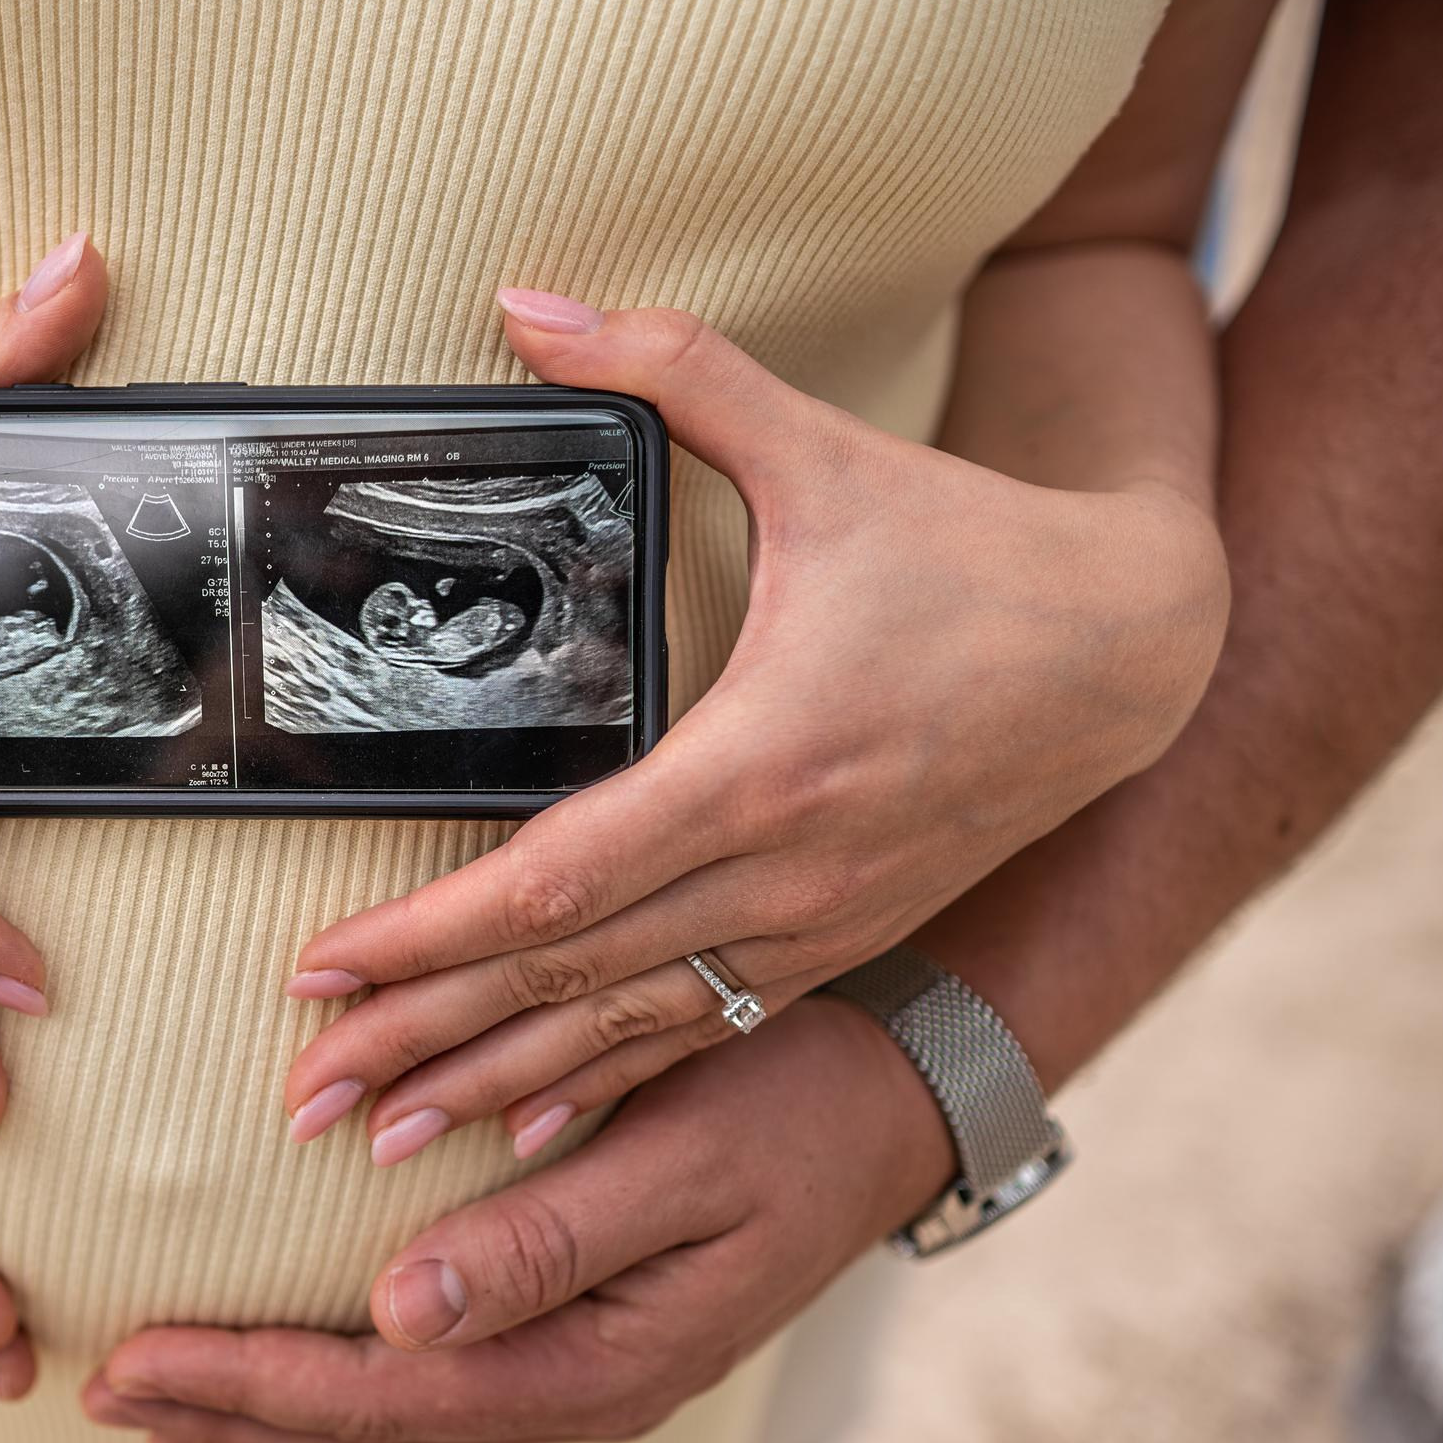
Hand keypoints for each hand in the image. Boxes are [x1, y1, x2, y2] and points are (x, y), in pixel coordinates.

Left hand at [88, 1000, 953, 1442]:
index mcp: (600, 1358)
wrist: (902, 1095)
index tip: (138, 1361)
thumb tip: (397, 1315)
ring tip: (165, 1405)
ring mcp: (584, 1367)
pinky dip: (345, 1388)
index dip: (253, 1384)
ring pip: (399, 1419)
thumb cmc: (800, 1106)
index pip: (389, 1394)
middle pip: (376, 1428)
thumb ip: (541, 1241)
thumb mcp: (681, 1163)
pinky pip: (437, 1384)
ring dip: (275, 1415)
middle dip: (232, 1414)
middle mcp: (583, 1386)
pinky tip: (295, 1376)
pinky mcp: (583, 1328)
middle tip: (105, 1390)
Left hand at [278, 291, 1225, 1163]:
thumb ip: (673, 372)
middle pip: (568, 981)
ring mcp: (816, 923)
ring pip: (627, 1032)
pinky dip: (606, 1086)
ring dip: (499, 1086)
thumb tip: (530, 302)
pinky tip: (530, 1129)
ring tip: (386, 1139)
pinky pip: (699, 1032)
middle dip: (428, 1039)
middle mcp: (785, 870)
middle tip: (308, 1094)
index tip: (321, 970)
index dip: (429, 937)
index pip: (557, 883)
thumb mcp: (825, 449)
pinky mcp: (837, 942)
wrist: (1134, 653)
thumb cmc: (972, 553)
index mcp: (763, 762)